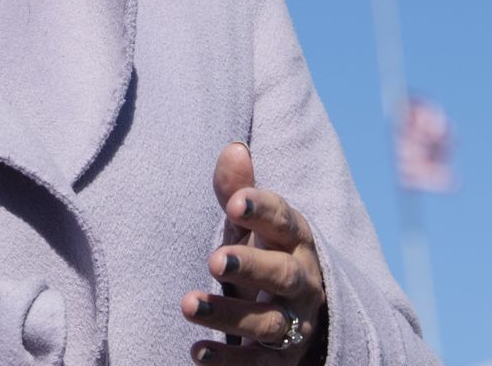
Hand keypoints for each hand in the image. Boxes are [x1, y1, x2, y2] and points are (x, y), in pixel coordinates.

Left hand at [180, 142, 328, 362]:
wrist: (302, 312)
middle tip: (214, 258)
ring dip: (229, 314)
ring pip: (269, 322)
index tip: (235, 203)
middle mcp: (303, 282)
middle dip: (251, 266)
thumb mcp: (251, 224)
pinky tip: (196, 352)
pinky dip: (229, 361)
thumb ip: (238, 190)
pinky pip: (259, 364)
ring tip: (188, 304)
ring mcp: (296, 323)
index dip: (263, 211)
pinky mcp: (283, 360)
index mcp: (296, 240)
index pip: (285, 221)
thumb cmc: (265, 252)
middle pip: (284, 274)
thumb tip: (234, 148)